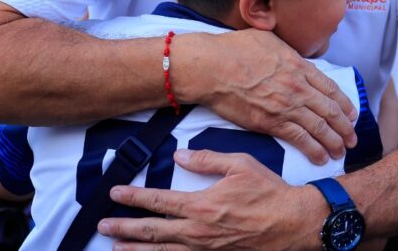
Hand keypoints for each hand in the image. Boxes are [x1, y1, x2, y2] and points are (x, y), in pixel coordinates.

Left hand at [101, 149, 322, 249]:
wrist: (294, 223)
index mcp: (202, 206)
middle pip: (153, 232)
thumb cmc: (269, 192)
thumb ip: (207, 160)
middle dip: (124, 229)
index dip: (134, 198)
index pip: (158, 201)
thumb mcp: (240, 165)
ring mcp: (207, 249)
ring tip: (116, 249)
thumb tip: (180, 156)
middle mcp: (198, 231)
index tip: (115, 194)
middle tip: (103, 226)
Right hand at [176, 29, 357, 163]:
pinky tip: (321, 158)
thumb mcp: (269, 39)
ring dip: (334, 141)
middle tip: (352, 138)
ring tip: (341, 151)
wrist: (212, 67)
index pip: (330, 88)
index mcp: (299, 66)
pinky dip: (313, 150)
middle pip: (330, 110)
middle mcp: (298, 87)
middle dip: (345, 127)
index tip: (351, 114)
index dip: (344, 104)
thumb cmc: (234, 49)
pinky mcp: (271, 123)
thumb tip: (294, 58)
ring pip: (320, 127)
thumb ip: (287, 52)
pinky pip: (299, 139)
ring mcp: (286, 106)